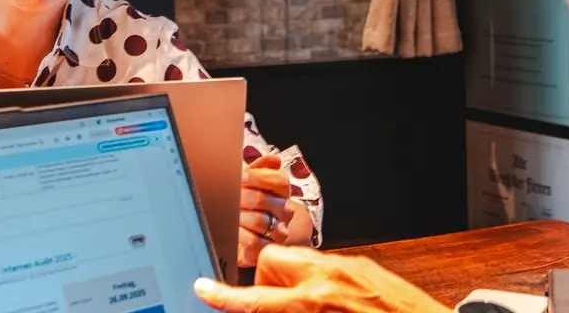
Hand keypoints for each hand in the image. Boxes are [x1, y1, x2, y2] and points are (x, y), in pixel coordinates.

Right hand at [195, 244, 450, 312]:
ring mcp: (348, 267)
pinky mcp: (364, 266)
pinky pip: (326, 267)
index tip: (204, 289)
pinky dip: (319, 284)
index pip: (254, 299)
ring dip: (292, 284)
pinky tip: (334, 305)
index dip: (224, 297)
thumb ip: (290, 311)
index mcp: (314, 304)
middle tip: (277, 308)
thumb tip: (266, 305)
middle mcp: (328, 279)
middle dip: (265, 284)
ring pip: (298, 262)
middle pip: (270, 262)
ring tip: (310, 307)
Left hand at [238, 154, 295, 268]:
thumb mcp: (250, 182)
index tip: (239, 176)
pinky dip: (242, 236)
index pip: (279, 180)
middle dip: (242, 197)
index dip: (258, 177)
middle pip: (265, 199)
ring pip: (261, 221)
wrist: (247, 233)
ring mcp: (279, 231)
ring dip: (239, 216)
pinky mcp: (268, 249)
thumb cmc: (247, 203)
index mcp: (281, 191)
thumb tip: (274, 159)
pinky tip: (232, 230)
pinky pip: (257, 243)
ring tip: (226, 213)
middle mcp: (284, 210)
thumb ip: (258, 169)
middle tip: (228, 196)